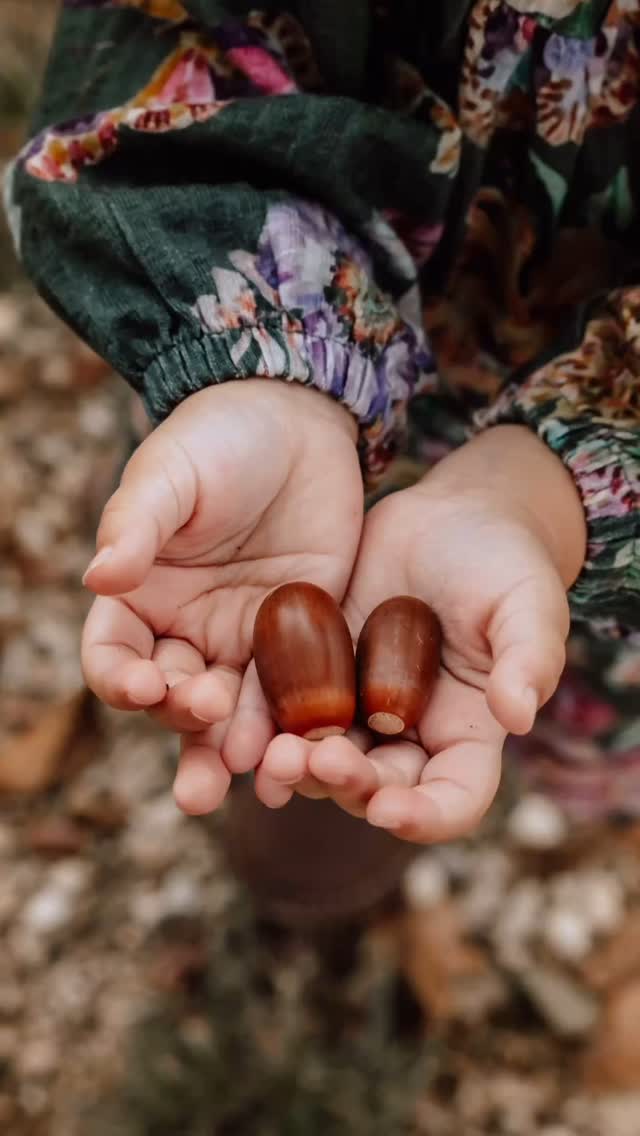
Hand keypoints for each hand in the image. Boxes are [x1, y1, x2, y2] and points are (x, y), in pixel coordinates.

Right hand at [81, 380, 362, 813]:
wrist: (299, 421)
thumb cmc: (219, 438)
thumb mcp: (172, 473)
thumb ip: (137, 524)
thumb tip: (98, 577)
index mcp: (138, 597)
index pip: (114, 655)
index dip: (120, 678)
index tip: (143, 686)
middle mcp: (185, 631)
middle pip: (173, 699)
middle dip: (186, 726)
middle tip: (208, 735)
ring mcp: (244, 642)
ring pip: (233, 713)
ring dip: (238, 750)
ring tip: (255, 781)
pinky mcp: (302, 643)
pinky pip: (294, 696)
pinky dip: (295, 731)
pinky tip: (307, 761)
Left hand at [257, 426, 585, 842]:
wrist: (448, 515)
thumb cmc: (504, 561)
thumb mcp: (527, 602)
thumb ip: (528, 658)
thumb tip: (518, 716)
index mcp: (467, 733)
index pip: (453, 799)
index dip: (424, 816)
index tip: (388, 809)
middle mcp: (410, 735)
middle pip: (378, 787)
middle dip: (346, 785)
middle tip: (314, 762)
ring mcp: (358, 707)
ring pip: (324, 760)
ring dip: (298, 768)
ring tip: (270, 753)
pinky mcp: (316, 674)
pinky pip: (285, 712)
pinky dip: (264, 728)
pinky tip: (240, 728)